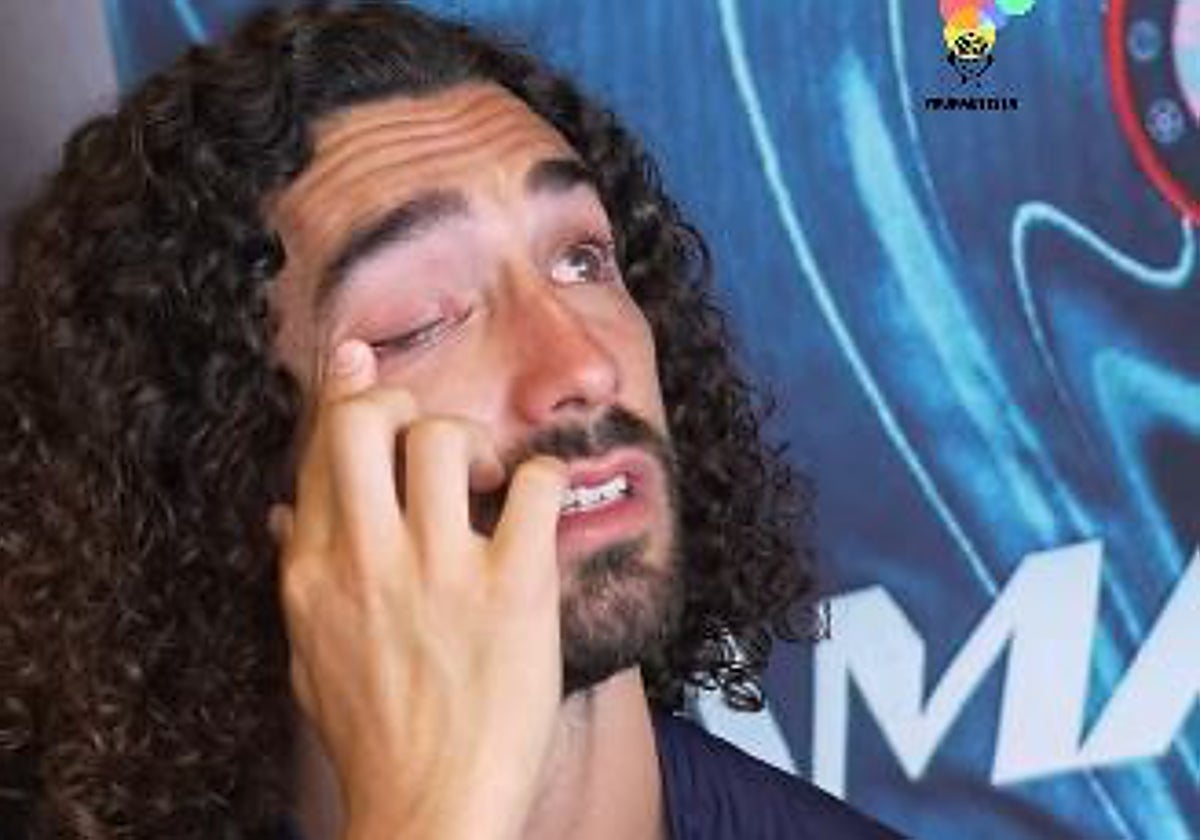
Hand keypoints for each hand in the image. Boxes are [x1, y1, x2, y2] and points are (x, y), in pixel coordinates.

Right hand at [270, 339, 567, 839]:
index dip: (342, 392)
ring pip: (444, 436)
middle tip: (429, 438)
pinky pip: (534, 484)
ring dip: (471, 442)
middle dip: (398, 403)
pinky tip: (536, 510)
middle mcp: (368, 559)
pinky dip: (541, 479)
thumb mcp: (308, 655)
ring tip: (486, 482)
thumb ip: (297, 575)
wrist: (430, 812)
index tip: (361, 361)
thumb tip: (282, 511)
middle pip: (366, 418)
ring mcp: (440, 572)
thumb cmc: (375, 735)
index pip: (317, 447)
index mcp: (314, 572)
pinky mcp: (513, 590)